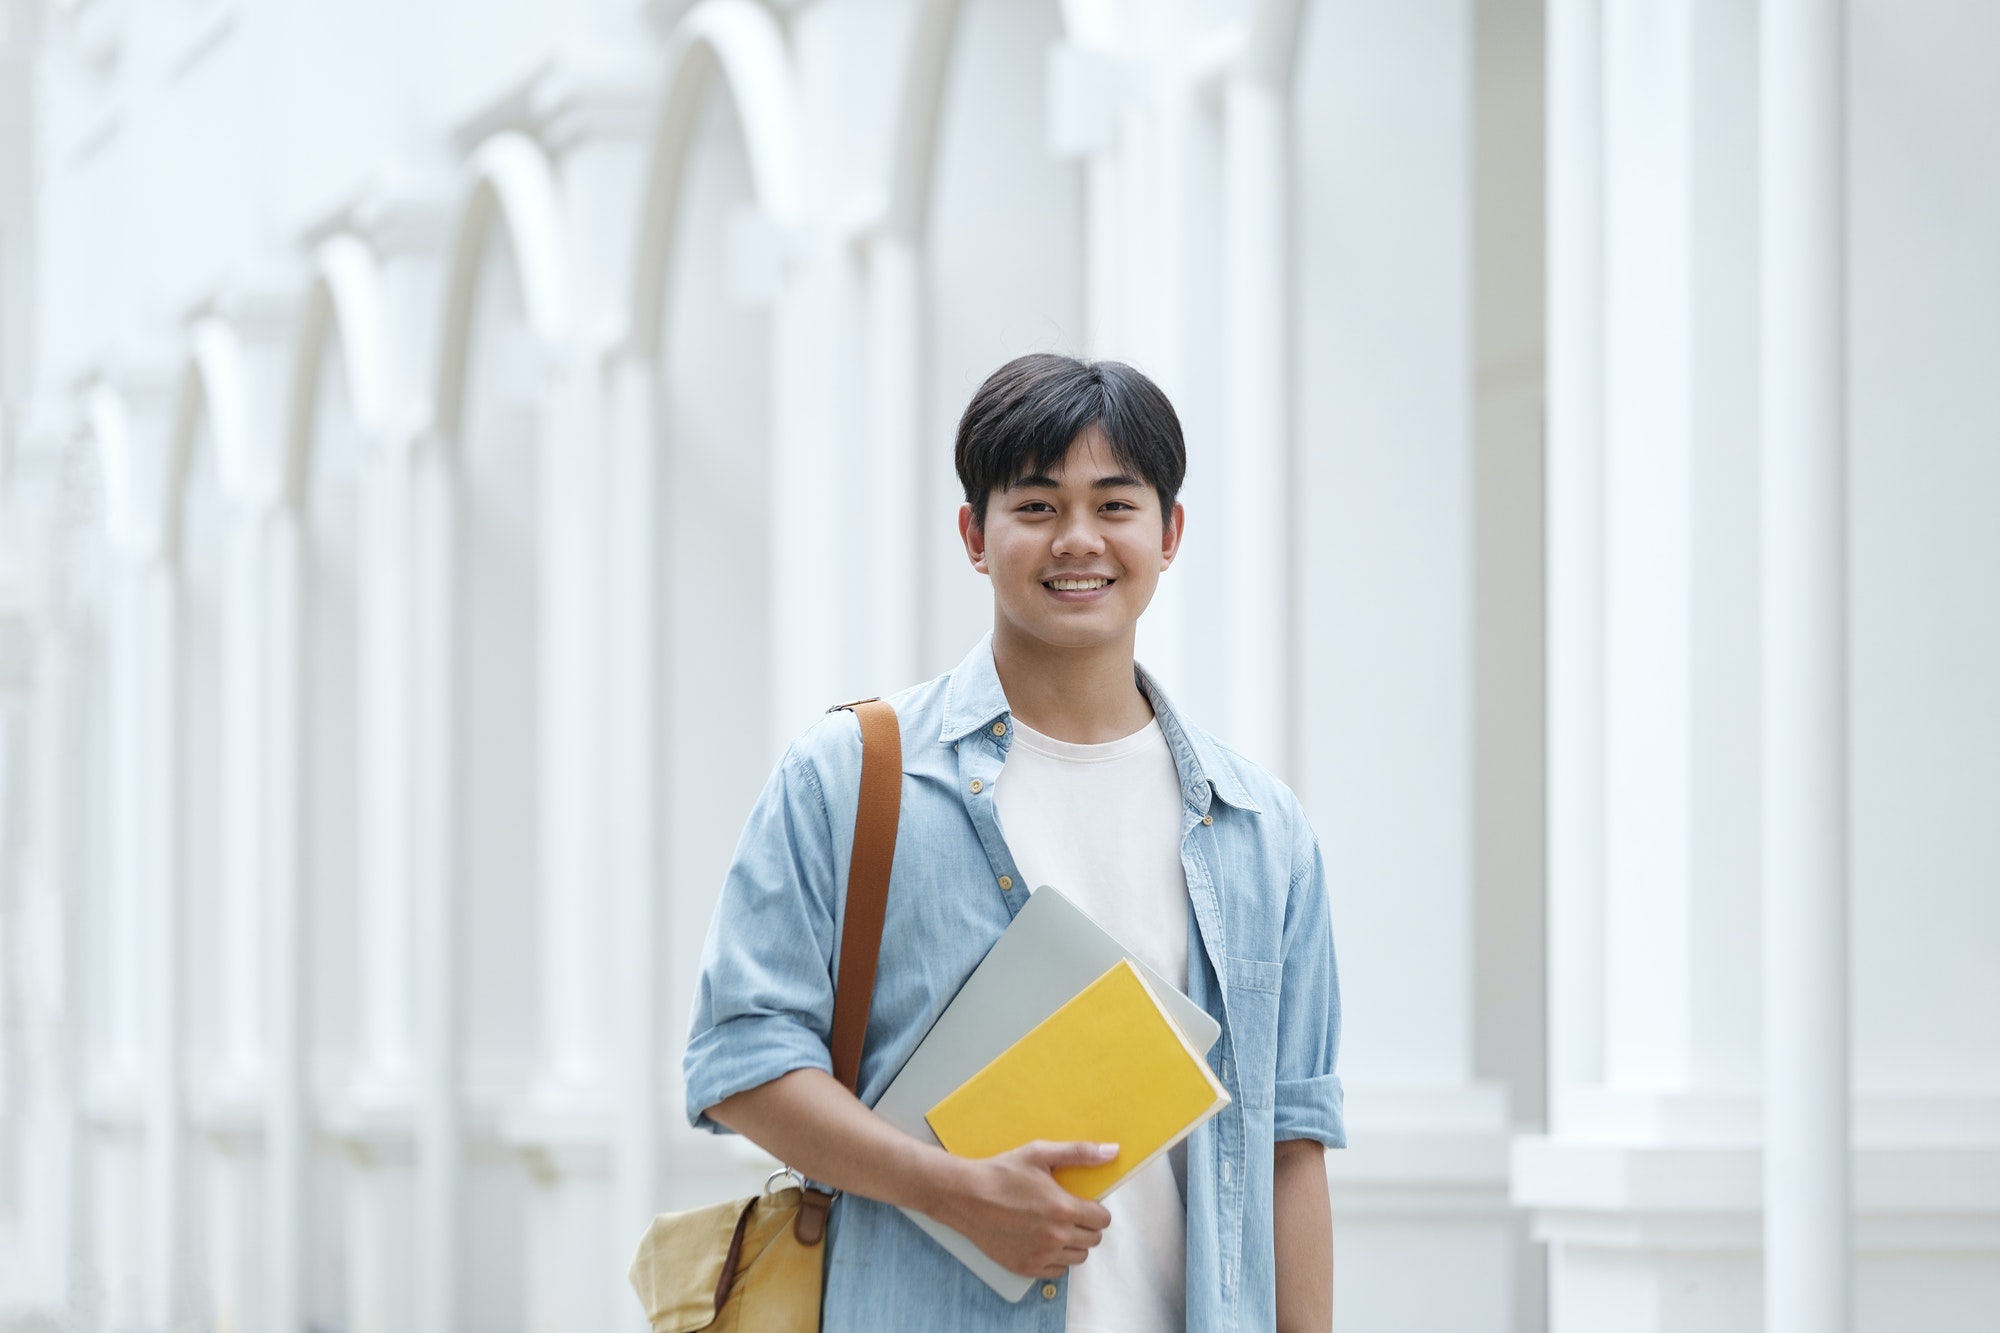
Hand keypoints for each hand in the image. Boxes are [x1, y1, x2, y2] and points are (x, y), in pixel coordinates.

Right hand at [930, 1140, 1117, 1278]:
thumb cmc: (1001, 1173)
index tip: (1084, 1203)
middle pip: (1093, 1240)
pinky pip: (1057, 1271)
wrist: (965, 1196)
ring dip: (1073, 1243)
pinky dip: (1055, 1258)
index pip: (1103, 1220)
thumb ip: (1079, 1153)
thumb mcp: (1040, 1154)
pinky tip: (1043, 1240)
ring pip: (1078, 1257)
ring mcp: (1041, 1255)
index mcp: (1063, 1209)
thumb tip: (1112, 1151)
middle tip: (1069, 1212)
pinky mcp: (1025, 1267)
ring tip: (1056, 1226)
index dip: (1096, 1209)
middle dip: (1086, 1225)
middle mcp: (1055, 1236)